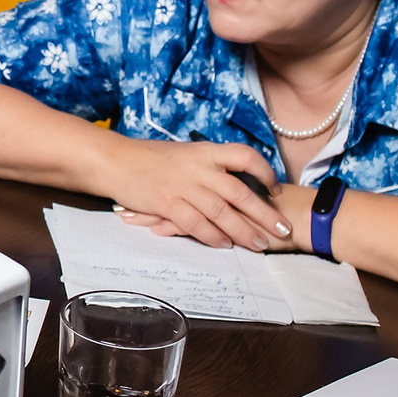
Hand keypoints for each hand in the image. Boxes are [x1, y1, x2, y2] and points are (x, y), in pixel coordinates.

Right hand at [104, 137, 290, 249]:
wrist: (113, 160)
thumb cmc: (147, 158)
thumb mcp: (182, 153)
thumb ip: (206, 165)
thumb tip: (230, 180)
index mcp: (204, 151)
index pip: (245, 156)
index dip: (264, 173)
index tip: (274, 189)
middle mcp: (198, 167)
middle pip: (240, 192)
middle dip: (265, 213)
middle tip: (284, 230)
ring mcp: (183, 185)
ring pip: (222, 212)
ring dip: (243, 231)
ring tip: (259, 245)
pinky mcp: (167, 202)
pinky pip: (196, 223)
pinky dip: (212, 235)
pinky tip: (224, 245)